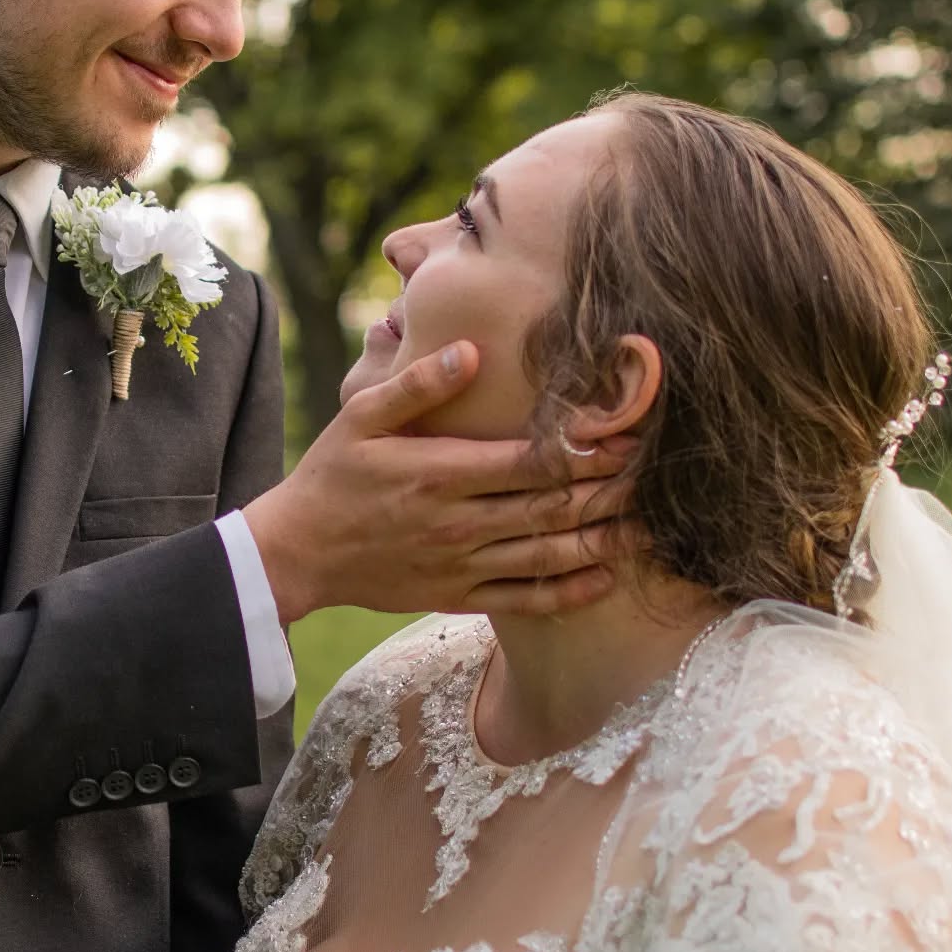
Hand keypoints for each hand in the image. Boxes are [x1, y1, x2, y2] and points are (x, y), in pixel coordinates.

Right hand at [243, 341, 640, 624]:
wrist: (296, 552)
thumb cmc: (331, 475)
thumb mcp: (361, 417)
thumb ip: (418, 385)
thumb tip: (473, 351)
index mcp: (439, 473)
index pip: (528, 462)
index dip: (582, 451)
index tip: (624, 434)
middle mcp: (457, 522)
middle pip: (549, 509)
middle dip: (607, 491)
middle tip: (654, 474)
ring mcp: (459, 565)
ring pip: (545, 556)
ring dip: (601, 541)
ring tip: (648, 526)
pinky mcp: (455, 596)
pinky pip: (522, 600)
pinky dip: (567, 592)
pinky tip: (604, 577)